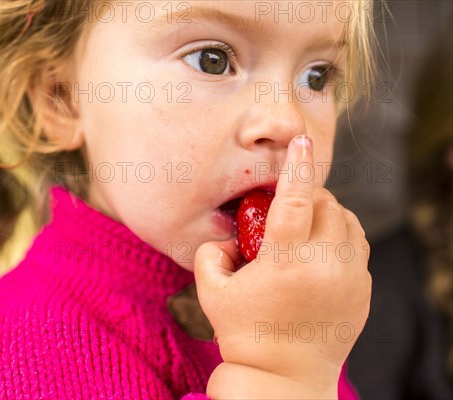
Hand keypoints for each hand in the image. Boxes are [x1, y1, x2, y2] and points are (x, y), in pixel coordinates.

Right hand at [194, 135, 371, 391]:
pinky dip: (340, 236)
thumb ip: (210, 253)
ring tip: (304, 228)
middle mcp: (325, 265)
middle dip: (307, 196)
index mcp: (286, 262)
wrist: (284, 375)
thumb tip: (230, 236)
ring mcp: (349, 278)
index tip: (301, 141)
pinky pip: (357, 245)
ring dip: (326, 213)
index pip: (296, 200)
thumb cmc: (243, 332)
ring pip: (348, 221)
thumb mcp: (211, 291)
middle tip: (286, 210)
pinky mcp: (362, 290)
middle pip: (326, 204)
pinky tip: (320, 249)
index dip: (297, 166)